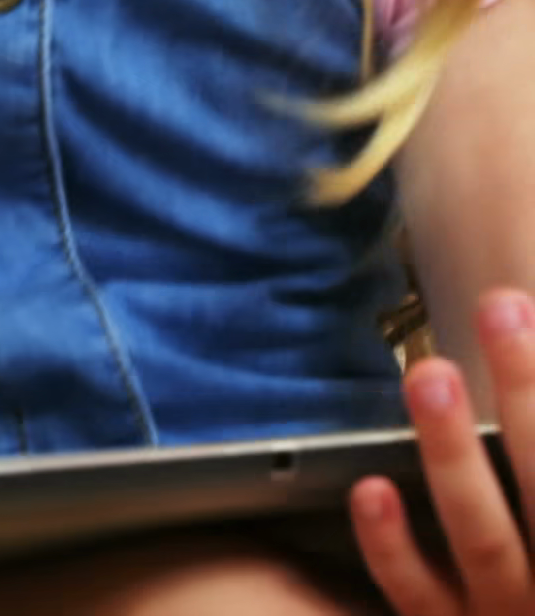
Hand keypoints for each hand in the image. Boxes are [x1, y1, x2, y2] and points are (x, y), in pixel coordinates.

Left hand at [351, 287, 534, 612]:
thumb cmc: (531, 547)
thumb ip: (530, 448)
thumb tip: (522, 318)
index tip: (524, 304)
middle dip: (526, 395)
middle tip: (499, 307)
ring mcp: (501, 611)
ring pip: (482, 535)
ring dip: (454, 451)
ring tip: (430, 373)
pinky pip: (415, 592)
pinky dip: (391, 544)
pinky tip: (370, 488)